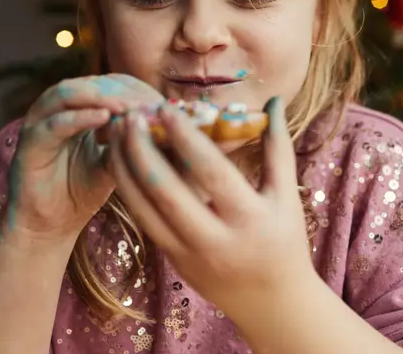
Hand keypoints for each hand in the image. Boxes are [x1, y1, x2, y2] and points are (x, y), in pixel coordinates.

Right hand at [3, 74, 164, 241]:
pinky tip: (105, 119)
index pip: (111, 84)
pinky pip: (55, 123)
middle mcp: (57, 108)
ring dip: (103, 97)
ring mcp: (40, 121)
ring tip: (131, 108)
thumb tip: (167, 127)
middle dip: (124, 92)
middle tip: (151, 105)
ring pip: (69, 93)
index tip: (164, 104)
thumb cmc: (81, 191)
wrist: (48, 226)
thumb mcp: (114, 163)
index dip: (138, 90)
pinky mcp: (29, 142)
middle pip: (92, 83)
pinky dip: (80, 117)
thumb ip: (131, 142)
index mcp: (79, 108)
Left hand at [107, 97, 317, 316]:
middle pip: (167, 191)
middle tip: (130, 114)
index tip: (166, 107)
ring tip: (116, 132)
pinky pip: (143, 221)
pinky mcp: (172, 260)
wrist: (273, 304)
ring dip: (124, 167)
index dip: (186, 138)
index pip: (211, 173)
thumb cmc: (285, 241)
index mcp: (249, 219)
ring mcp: (189, 254)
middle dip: (142, 150)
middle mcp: (215, 240)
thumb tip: (275, 99)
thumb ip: (278, 147)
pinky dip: (128, 189)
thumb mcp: (286, 196)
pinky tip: (120, 161)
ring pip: (144, 208)